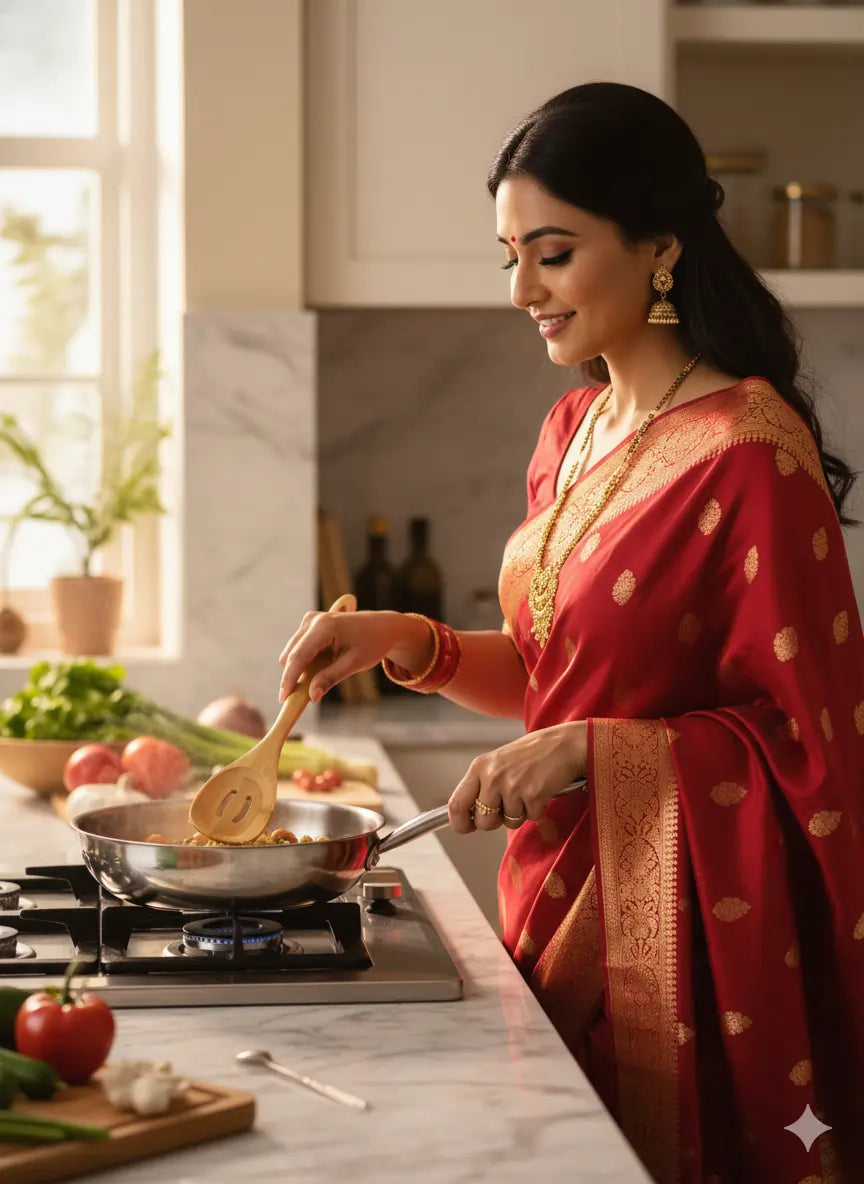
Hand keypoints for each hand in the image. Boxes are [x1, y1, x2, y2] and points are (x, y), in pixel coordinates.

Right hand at [278, 609, 427, 702]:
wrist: (382, 626)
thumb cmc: (372, 643)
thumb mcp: (354, 663)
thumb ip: (331, 678)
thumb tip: (311, 696)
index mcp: (324, 627)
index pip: (299, 656)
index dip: (289, 679)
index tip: (284, 699)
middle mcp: (312, 620)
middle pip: (290, 655)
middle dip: (293, 677)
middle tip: (305, 696)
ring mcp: (309, 620)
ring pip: (291, 653)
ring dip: (300, 670)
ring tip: (322, 676)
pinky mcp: (309, 624)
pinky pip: (298, 649)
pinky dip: (305, 662)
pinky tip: (323, 665)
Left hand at [448, 722, 587, 834]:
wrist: (564, 744)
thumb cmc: (531, 755)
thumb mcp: (498, 763)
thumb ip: (483, 785)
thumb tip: (471, 816)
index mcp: (479, 767)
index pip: (456, 804)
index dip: (460, 823)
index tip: (467, 828)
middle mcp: (492, 776)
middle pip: (483, 821)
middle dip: (495, 822)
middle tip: (508, 808)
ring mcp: (512, 785)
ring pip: (509, 822)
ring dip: (520, 813)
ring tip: (528, 791)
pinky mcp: (533, 794)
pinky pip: (531, 818)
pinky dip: (537, 810)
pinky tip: (541, 790)